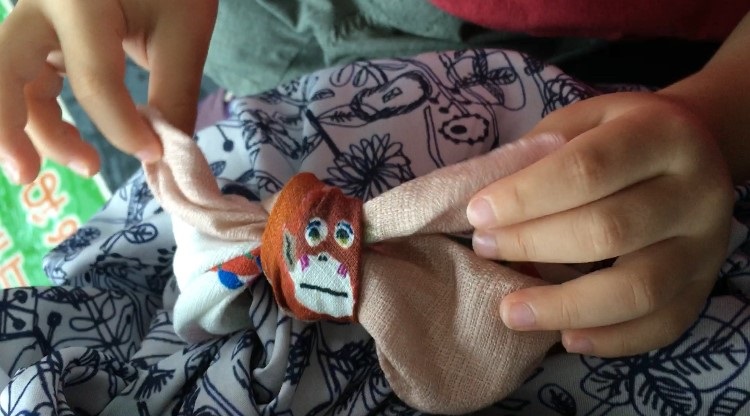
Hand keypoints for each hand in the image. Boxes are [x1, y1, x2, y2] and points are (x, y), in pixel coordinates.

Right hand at [0, 0, 216, 183]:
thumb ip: (175, 93)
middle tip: (28, 175)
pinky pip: (30, 78)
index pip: (93, 80)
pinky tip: (73, 142)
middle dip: (7, 128)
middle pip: (3, 71)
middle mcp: (41, 4)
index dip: (123, 129)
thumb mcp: (185, 29)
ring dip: (35, 129)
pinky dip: (45, 114)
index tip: (156, 155)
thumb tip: (166, 159)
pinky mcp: (43, 32)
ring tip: (85, 164)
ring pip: (13, 81)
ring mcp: (35, 17)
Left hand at [467, 92, 734, 356]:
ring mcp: (706, 245)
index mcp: (661, 134)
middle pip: (609, 230)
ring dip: (564, 306)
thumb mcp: (578, 123)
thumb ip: (536, 158)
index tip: (478, 214)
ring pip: (638, 289)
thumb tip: (485, 215)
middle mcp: (696, 191)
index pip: (588, 169)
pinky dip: (611, 339)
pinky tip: (565, 337)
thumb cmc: (615, 136)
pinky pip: (662, 325)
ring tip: (510, 311)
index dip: (526, 196)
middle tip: (486, 249)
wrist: (692, 150)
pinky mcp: (704, 287)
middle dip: (534, 245)